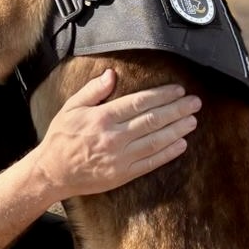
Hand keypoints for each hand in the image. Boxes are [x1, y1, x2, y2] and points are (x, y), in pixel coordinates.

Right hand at [37, 69, 200, 199]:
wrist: (52, 172)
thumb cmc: (61, 138)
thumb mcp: (71, 108)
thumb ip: (93, 91)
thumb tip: (112, 74)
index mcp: (102, 117)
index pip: (139, 102)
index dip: (162, 95)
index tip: (178, 90)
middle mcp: (114, 137)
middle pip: (153, 120)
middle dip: (177, 110)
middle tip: (195, 103)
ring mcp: (120, 157)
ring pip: (156, 140)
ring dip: (177, 129)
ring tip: (193, 121)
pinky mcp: (123, 174)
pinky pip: (151, 162)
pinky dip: (168, 153)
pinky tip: (181, 144)